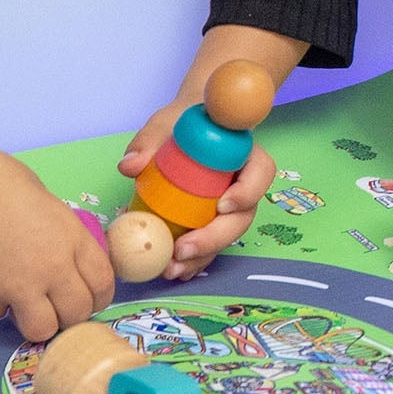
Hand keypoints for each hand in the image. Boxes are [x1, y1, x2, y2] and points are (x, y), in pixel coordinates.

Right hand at [0, 129, 113, 340]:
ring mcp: (18, 284)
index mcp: (75, 240)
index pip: (103, 285)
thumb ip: (69, 243)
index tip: (92, 301)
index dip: (99, 299)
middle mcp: (53, 267)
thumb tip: (75, 267)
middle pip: (77, 313)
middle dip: (71, 315)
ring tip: (31, 306)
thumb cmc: (9, 186)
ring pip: (42, 328)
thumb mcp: (56, 212)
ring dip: (40, 322)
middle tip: (60, 307)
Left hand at [117, 24, 302, 281]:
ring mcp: (229, 207)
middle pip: (244, 215)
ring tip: (172, 269)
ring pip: (227, 236)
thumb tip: (131, 166)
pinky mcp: (211, 221)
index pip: (261, 172)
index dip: (248, 191)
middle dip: (216, 237)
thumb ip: (150, 139)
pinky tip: (173, 270)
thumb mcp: (167, 122)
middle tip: (184, 248)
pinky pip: (209, 244)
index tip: (223, 205)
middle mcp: (243, 184)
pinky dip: (193, 260)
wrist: (187, 129)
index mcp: (245, 155)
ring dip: (203, 255)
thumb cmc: (184, 122)